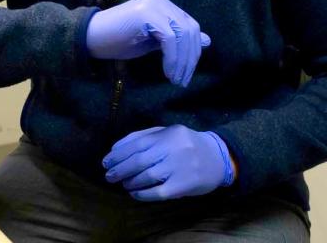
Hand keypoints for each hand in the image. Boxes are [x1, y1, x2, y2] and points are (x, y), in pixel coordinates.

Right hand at [86, 0, 210, 85]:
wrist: (90, 38)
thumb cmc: (117, 40)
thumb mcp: (153, 41)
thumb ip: (177, 39)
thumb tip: (207, 40)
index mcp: (162, 3)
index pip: (190, 25)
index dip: (193, 51)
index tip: (186, 72)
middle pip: (189, 29)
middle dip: (190, 58)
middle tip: (183, 80)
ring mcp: (153, 4)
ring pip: (182, 34)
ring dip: (182, 61)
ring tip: (176, 79)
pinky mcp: (146, 14)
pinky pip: (170, 38)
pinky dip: (172, 58)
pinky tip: (167, 71)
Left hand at [102, 125, 234, 200]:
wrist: (219, 158)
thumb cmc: (186, 144)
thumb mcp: (167, 133)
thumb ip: (142, 136)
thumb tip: (116, 148)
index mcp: (168, 134)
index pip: (136, 144)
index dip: (118, 154)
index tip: (106, 162)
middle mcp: (173, 150)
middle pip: (139, 160)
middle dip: (120, 169)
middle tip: (109, 175)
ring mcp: (179, 169)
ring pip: (147, 176)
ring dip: (130, 181)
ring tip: (122, 183)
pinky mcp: (184, 186)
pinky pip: (158, 192)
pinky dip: (143, 194)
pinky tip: (135, 193)